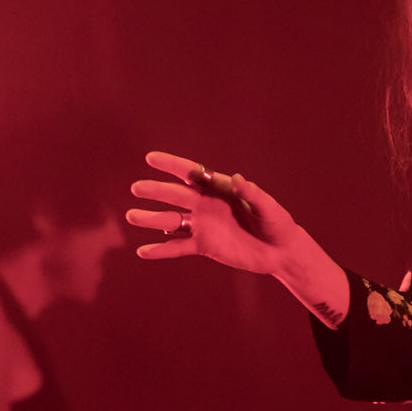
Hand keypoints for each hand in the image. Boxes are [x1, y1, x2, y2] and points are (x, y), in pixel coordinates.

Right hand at [128, 151, 297, 274]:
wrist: (279, 251)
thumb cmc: (276, 222)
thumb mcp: (268, 207)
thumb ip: (252, 194)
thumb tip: (239, 179)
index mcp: (219, 189)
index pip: (192, 173)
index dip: (172, 165)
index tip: (151, 158)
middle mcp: (206, 204)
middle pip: (175, 195)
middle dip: (156, 191)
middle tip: (136, 188)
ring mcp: (202, 225)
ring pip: (171, 221)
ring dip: (151, 219)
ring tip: (132, 217)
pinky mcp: (204, 246)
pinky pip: (178, 248)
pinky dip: (161, 250)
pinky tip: (143, 252)